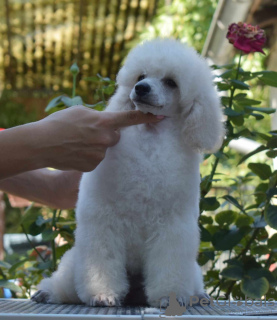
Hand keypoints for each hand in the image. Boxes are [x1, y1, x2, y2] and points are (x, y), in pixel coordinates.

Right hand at [37, 105, 163, 171]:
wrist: (41, 144)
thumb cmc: (58, 123)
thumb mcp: (80, 112)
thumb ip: (98, 116)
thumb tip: (107, 122)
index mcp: (104, 122)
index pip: (130, 119)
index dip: (147, 117)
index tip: (161, 116)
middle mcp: (106, 139)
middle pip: (116, 136)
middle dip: (107, 135)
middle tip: (88, 133)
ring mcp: (100, 155)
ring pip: (105, 149)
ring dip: (96, 146)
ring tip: (77, 143)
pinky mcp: (93, 166)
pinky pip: (97, 159)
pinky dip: (89, 156)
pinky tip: (76, 153)